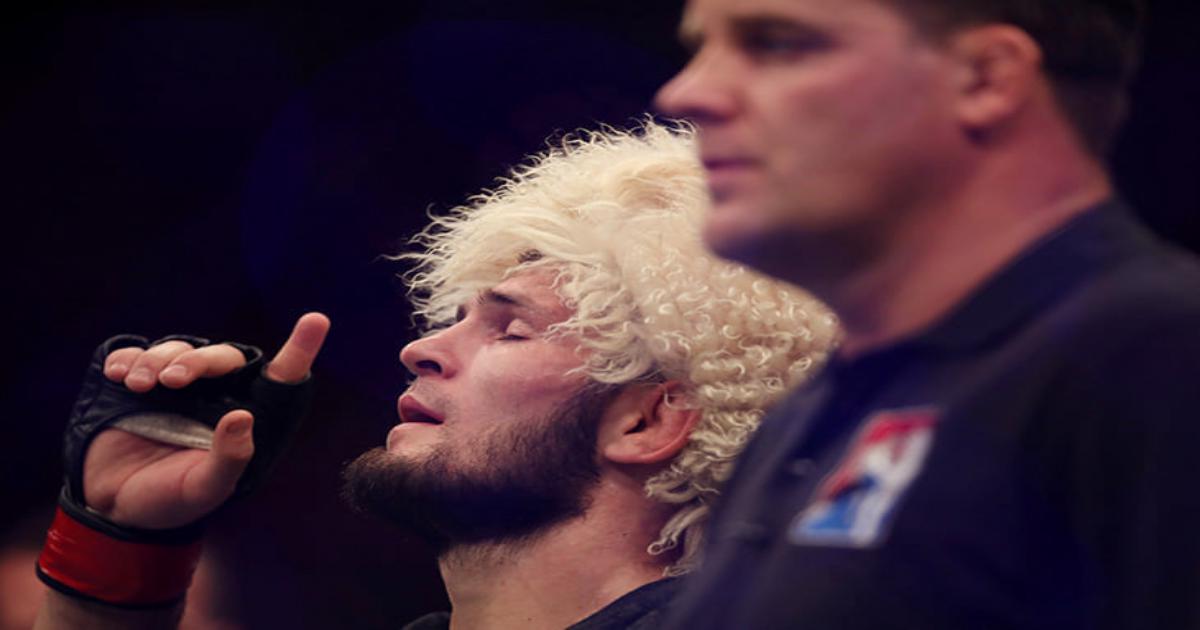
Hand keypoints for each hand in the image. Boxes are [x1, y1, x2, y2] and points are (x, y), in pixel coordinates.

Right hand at [81, 313, 329, 528]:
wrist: (117, 507)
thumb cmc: (174, 499)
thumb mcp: (205, 489)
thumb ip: (229, 459)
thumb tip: (242, 417)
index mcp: (244, 416)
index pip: (280, 377)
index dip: (299, 348)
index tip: (317, 320)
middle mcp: (215, 394)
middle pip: (221, 357)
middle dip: (196, 361)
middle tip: (172, 381)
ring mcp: (175, 386)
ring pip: (176, 349)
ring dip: (157, 361)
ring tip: (140, 386)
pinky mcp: (138, 383)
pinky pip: (136, 354)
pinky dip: (128, 358)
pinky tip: (119, 375)